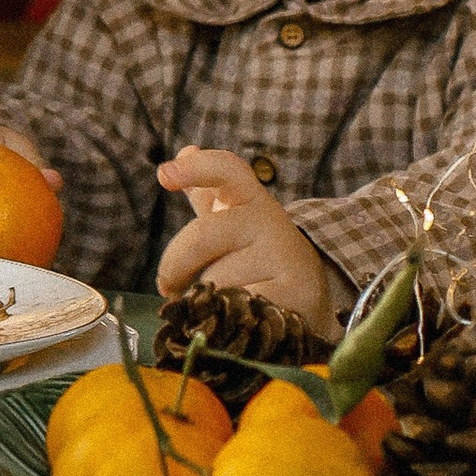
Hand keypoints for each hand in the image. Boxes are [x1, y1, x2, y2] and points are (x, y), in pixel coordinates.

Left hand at [154, 146, 339, 336]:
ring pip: (214, 281)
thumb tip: (183, 151)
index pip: (227, 171)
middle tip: (168, 286)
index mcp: (250, 200)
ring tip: (219, 307)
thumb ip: (207, 193)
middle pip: (201, 237)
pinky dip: (224, 322)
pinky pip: (233, 310)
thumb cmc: (257, 256)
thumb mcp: (234, 222)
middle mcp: (269, 222)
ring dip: (204, 302)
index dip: (197, 168)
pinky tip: (235, 323)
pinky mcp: (293, 294)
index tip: (165, 175)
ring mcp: (283, 257)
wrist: (309, 298)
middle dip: (175, 266)